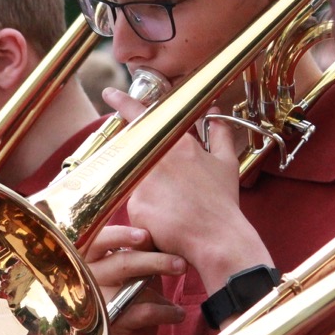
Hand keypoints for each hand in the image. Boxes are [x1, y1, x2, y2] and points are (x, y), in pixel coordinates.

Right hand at [81, 223, 186, 334]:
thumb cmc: (134, 303)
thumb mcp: (136, 274)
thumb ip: (141, 253)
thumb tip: (160, 228)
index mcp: (90, 262)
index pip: (96, 241)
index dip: (119, 236)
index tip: (145, 235)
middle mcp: (88, 281)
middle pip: (120, 263)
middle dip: (153, 259)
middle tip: (181, 262)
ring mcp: (97, 304)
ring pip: (131, 286)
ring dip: (160, 278)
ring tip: (183, 274)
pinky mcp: (111, 326)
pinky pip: (142, 312)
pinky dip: (166, 311)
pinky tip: (179, 313)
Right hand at [105, 89, 271, 291]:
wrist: (212, 241)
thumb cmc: (173, 228)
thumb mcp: (137, 206)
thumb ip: (135, 184)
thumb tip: (137, 176)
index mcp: (155, 154)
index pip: (135, 120)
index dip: (122, 103)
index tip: (110, 93)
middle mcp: (179, 147)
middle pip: (160, 123)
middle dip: (147, 118)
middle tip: (137, 116)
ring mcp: (204, 154)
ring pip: (188, 125)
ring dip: (177, 118)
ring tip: (171, 112)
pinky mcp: (224, 165)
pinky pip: (222, 136)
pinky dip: (217, 123)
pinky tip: (214, 113)